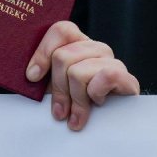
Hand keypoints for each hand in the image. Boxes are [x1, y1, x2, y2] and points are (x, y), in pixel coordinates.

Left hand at [25, 21, 139, 130]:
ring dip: (75, 99)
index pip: (62, 30)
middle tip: (59, 112)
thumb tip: (30, 74)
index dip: (43, 52)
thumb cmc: (77, 105)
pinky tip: (97, 103)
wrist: (112, 126)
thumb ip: (43, 76)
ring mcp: (113, 61)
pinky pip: (104, 76)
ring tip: (75, 116)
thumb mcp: (56, 87)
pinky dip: (95, 94)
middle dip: (58, 88)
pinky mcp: (127, 79)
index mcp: (78, 44)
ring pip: (78, 72)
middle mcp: (96, 48)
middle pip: (63, 56)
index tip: (32, 77)